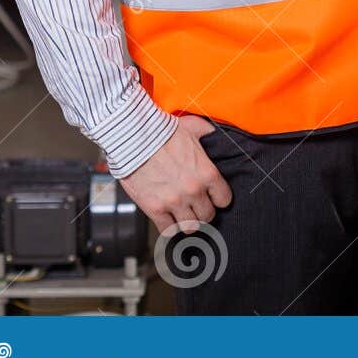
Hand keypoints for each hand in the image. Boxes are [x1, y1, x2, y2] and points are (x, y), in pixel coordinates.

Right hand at [119, 114, 232, 234]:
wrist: (133, 137)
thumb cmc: (162, 131)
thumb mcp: (194, 127)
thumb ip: (209, 134)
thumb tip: (217, 136)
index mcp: (207, 173)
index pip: (224, 199)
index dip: (218, 198)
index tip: (213, 197)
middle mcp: (193, 190)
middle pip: (208, 216)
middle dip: (203, 210)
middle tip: (196, 205)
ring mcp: (174, 201)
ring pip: (190, 226)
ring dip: (187, 221)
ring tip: (183, 214)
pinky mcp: (154, 208)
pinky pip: (167, 230)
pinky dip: (169, 228)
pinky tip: (168, 219)